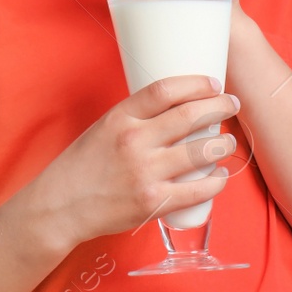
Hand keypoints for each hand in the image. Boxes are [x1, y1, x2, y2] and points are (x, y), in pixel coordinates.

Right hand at [35, 74, 239, 245]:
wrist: (60, 207)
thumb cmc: (84, 166)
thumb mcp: (104, 128)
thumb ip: (138, 118)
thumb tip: (179, 107)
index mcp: (121, 118)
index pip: (165, 90)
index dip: (197, 84)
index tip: (213, 85)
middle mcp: (134, 142)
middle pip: (191, 116)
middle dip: (220, 107)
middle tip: (231, 105)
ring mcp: (145, 173)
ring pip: (201, 151)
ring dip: (224, 144)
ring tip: (228, 141)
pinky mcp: (153, 202)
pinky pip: (197, 190)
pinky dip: (216, 181)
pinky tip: (219, 175)